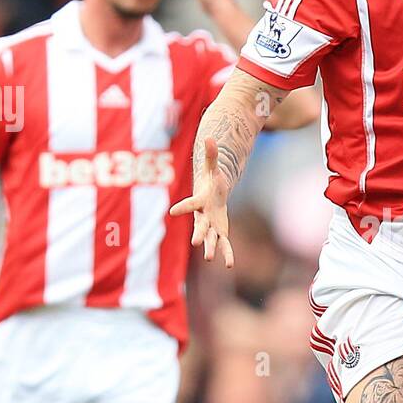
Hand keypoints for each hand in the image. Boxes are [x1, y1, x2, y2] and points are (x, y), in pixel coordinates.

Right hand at [169, 137, 234, 266]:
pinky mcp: (221, 232)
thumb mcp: (213, 167)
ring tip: (208, 257)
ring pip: (211, 238)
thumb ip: (211, 155)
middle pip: (200, 226)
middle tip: (195, 243)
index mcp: (200, 202)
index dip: (183, 207)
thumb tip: (211, 136)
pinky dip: (227, 254)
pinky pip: (224, 244)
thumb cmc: (211, 181)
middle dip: (199, 234)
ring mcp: (212, 226)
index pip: (190, 204)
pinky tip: (229, 265)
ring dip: (210, 247)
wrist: (213, 195)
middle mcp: (203, 216)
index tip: (172, 211)